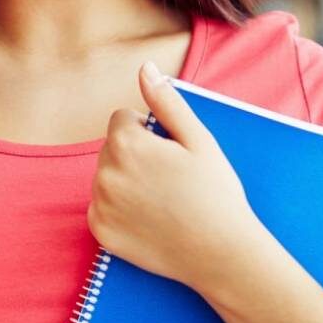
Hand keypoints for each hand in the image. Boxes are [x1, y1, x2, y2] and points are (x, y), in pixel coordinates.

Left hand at [86, 61, 264, 293]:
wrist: (223, 254)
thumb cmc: (215, 192)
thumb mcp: (198, 139)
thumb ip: (166, 101)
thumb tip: (145, 68)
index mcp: (127, 143)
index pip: (122, 119)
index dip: (148, 132)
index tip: (170, 153)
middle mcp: (105, 172)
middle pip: (111, 147)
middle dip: (134, 154)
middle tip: (169, 178)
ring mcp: (100, 204)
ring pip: (106, 175)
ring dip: (125, 180)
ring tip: (161, 199)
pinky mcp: (100, 231)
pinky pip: (101, 206)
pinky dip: (118, 210)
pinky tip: (148, 219)